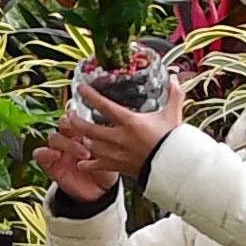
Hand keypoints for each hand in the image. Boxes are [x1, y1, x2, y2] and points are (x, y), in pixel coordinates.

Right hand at [31, 119, 118, 202]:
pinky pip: (40, 154)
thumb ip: (105, 140)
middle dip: (74, 128)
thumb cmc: (106, 171)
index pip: (75, 117)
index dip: (78, 116)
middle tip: (87, 139)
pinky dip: (44, 153)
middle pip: (63, 124)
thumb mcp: (110, 153)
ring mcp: (59, 151)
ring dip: (67, 143)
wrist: (99, 193)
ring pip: (54, 137)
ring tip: (83, 154)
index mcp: (84, 132)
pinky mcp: (50, 165)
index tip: (88, 120)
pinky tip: (55, 156)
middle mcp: (70, 140)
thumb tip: (105, 125)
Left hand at [53, 68, 179, 191]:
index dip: (90, 96)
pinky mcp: (118, 166)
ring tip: (77, 133)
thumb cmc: (173, 141)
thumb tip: (174, 78)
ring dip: (82, 139)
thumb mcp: (173, 114)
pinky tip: (81, 162)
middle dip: (76, 121)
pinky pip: (98, 166)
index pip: (104, 106)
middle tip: (70, 114)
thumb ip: (173, 95)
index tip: (81, 89)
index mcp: (130, 122)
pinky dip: (88, 164)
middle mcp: (119, 138)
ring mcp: (117, 154)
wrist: (175, 167)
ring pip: (91, 146)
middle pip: (89, 129)